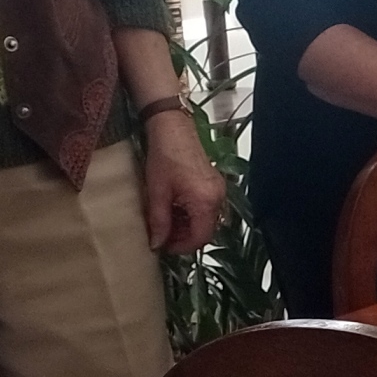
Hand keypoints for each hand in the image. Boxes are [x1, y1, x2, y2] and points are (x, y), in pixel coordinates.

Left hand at [138, 108, 225, 253]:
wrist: (173, 129)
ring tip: (167, 222)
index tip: (165, 247)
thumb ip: (159, 222)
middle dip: (184, 237)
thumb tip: (157, 243)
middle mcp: (218, 198)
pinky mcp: (215, 184)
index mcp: (205, 202)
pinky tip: (176, 209)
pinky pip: (208, 208)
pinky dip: (193, 214)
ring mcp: (218, 190)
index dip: (182, 247)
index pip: (200, 238)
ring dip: (188, 226)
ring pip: (207, 220)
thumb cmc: (165, 156)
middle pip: (206, 230)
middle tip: (163, 236)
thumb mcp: (157, 193)